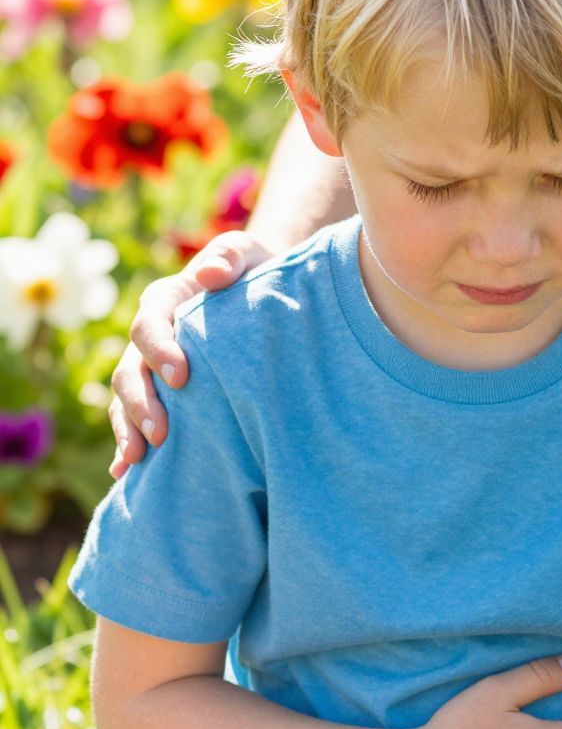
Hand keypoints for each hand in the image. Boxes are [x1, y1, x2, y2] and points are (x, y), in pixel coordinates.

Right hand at [108, 231, 272, 477]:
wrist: (268, 294)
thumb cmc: (259, 272)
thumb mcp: (249, 254)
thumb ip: (230, 256)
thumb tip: (208, 274)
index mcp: (167, 302)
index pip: (149, 324)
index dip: (159, 350)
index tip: (182, 377)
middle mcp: (152, 338)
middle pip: (130, 370)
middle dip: (140, 403)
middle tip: (160, 433)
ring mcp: (152, 369)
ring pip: (126, 401)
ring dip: (128, 429)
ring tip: (138, 460)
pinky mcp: (163, 395)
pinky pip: (137, 421)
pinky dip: (129, 445)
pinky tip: (126, 474)